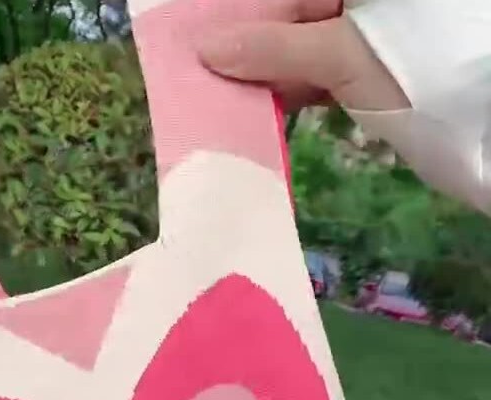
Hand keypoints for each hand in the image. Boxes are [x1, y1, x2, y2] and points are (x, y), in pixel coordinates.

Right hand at [197, 0, 407, 112]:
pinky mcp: (359, 75)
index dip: (240, 20)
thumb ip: (275, 49)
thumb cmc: (413, 69)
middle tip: (203, 79)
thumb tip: (207, 51)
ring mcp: (356, 40)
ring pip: (295, 53)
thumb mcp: (342, 53)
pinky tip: (258, 113)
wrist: (473, 124)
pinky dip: (287, 96)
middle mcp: (350, 7)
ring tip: (222, 102)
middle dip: (246, 52)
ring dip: (263, 80)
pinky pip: (312, 78)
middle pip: (285, 22)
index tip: (200, 49)